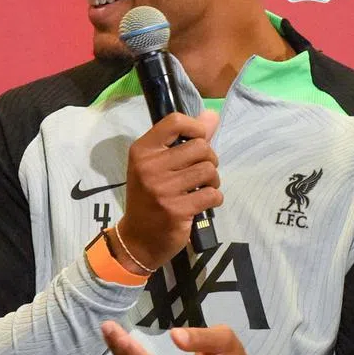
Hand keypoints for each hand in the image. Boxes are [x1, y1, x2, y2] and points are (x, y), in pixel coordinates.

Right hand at [114, 110, 221, 270]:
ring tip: (203, 187)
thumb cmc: (149, 196)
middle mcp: (149, 166)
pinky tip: (203, 202)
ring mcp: (162, 189)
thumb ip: (185, 139)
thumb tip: (212, 115)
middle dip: (209, 159)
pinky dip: (214, 198)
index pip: (175, 121)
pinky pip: (212, 194)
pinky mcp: (177, 209)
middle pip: (200, 147)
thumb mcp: (157, 165)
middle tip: (202, 172)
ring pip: (209, 170)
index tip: (198, 140)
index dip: (196, 127)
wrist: (138, 238)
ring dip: (213, 180)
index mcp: (142, 150)